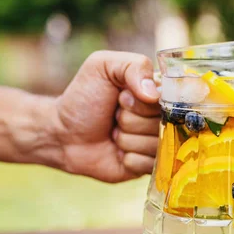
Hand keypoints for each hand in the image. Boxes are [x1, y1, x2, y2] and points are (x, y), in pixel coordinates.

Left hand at [54, 51, 160, 182]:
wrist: (62, 133)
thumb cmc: (84, 96)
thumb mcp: (102, 66)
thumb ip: (133, 66)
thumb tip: (154, 94)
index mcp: (157, 93)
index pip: (171, 101)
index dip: (144, 103)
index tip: (122, 98)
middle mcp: (162, 119)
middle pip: (164, 126)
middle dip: (131, 121)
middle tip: (114, 116)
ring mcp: (156, 145)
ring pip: (155, 147)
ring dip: (127, 140)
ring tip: (113, 134)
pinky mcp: (147, 167)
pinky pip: (148, 165)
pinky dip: (128, 159)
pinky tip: (117, 152)